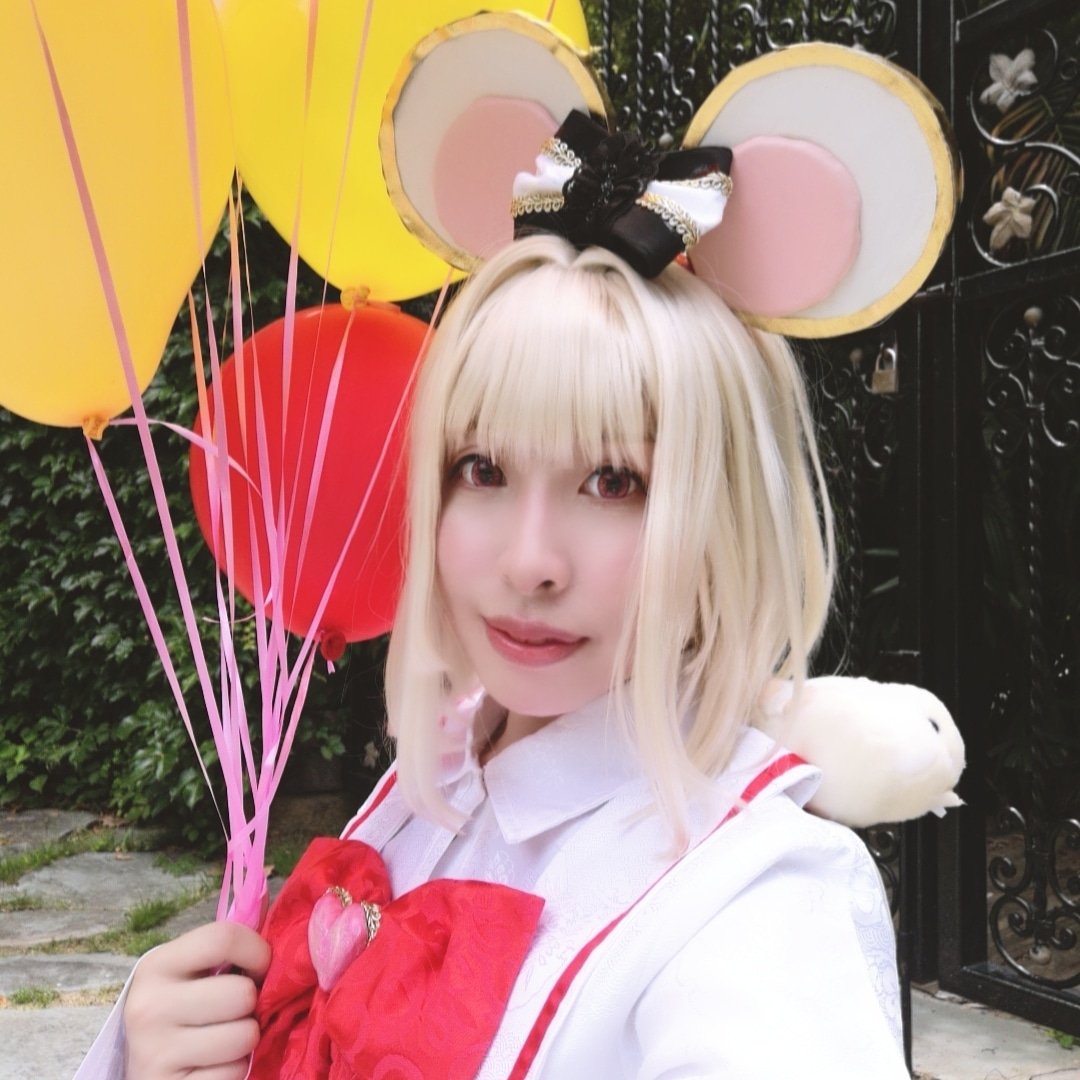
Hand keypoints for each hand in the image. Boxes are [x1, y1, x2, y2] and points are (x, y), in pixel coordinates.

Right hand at [123, 920, 270, 1079]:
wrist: (146, 1071)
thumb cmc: (181, 1010)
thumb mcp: (191, 972)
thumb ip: (226, 948)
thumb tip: (271, 906)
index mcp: (156, 966)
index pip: (223, 938)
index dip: (256, 951)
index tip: (260, 967)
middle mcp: (149, 1006)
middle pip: (241, 993)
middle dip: (251, 1004)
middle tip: (235, 1011)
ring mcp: (155, 1053)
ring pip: (244, 1035)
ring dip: (245, 1039)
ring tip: (224, 1037)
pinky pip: (234, 1073)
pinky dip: (233, 1071)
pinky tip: (212, 1066)